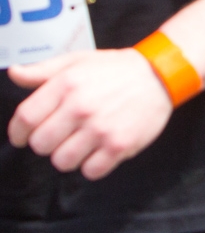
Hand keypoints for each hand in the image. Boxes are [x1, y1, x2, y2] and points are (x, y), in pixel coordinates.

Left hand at [8, 49, 173, 178]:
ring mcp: (101, 128)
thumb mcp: (79, 61)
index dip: (19, 132)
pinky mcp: (119, 145)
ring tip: (83, 142)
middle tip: (63, 135)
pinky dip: (93, 164)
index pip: (25, 119)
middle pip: (41, 145)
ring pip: (62, 162)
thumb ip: (43, 70)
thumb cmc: (116, 69)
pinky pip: (90, 171)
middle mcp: (81, 107)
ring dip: (69, 155)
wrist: (162, 73)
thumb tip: (14, 73)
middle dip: (47, 142)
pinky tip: (101, 149)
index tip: (24, 136)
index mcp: (67, 84)